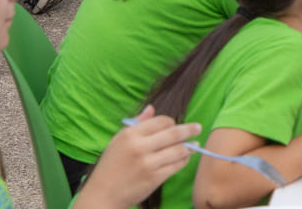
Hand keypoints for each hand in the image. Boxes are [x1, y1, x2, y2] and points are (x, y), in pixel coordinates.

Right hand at [72, 105, 199, 208]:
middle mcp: (140, 147)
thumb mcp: (118, 140)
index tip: (176, 124)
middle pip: (173, 133)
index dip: (171, 122)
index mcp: (130, 134)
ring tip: (195, 144)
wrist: (102, 195)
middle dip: (189, 129)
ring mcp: (148, 163)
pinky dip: (183, 160)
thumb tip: (151, 107)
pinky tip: (185, 157)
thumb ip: (137, 123)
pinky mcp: (154, 178)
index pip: (161, 121)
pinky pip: (176, 165)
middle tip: (198, 128)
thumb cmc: (110, 166)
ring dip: (190, 146)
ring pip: (178, 150)